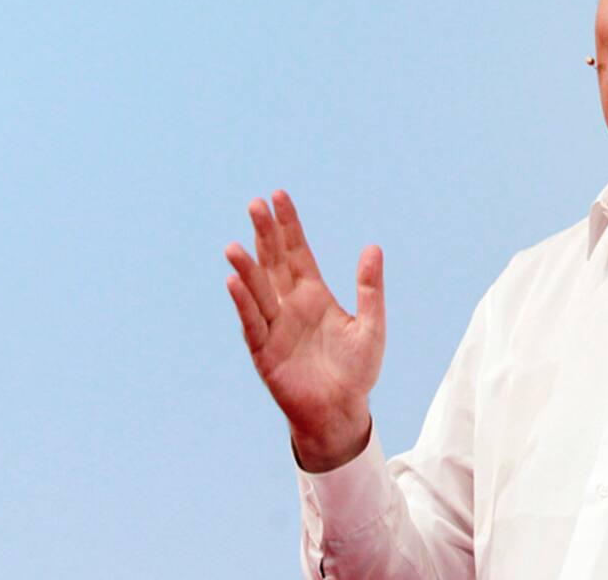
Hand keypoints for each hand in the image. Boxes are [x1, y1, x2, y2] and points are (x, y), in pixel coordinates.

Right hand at [224, 190, 384, 470]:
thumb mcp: (371, 326)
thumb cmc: (357, 370)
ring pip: (258, 289)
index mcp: (314, 294)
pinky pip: (252, 322)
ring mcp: (274, 327)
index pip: (298, 252)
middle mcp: (290, 305)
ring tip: (235, 245)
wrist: (341, 411)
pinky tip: (234, 281)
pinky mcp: (264, 352)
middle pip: (274, 262)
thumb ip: (370, 289)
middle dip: (265, 234)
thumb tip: (373, 248)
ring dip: (247, 267)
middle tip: (255, 204)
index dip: (288, 225)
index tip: (278, 196)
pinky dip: (244, 303)